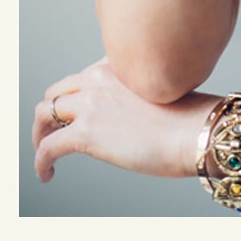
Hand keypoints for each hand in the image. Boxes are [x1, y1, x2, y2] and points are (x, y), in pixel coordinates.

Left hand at [32, 59, 220, 181]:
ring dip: (40, 133)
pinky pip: (48, 147)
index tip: (76, 112)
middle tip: (53, 130)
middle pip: (57, 92)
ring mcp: (89, 105)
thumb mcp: (162, 89)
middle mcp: (97, 79)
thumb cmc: (194, 119)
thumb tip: (134, 117)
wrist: (200, 132)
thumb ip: (139, 94)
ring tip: (43, 149)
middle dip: (52, 112)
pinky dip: (41, 161)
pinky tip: (45, 173)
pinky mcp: (85, 134)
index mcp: (116, 67)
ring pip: (44, 113)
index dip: (75, 96)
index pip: (82, 77)